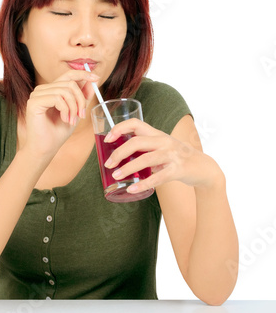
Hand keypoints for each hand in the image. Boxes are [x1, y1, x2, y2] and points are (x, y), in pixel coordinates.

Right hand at [21, 70, 98, 159]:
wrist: (45, 148)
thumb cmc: (57, 132)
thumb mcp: (76, 112)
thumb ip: (83, 96)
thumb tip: (93, 81)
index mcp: (51, 90)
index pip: (68, 74)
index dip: (83, 74)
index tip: (96, 78)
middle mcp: (42, 89)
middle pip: (70, 83)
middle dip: (80, 99)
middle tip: (82, 115)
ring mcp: (36, 94)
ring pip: (65, 91)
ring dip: (73, 107)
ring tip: (72, 120)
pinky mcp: (34, 102)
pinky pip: (57, 98)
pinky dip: (66, 110)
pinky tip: (64, 120)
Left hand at [103, 118, 221, 192]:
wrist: (204, 168)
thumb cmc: (177, 157)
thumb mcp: (162, 148)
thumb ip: (144, 149)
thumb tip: (120, 156)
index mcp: (157, 134)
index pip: (136, 123)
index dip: (119, 128)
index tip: (107, 139)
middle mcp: (164, 141)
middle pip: (137, 142)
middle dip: (119, 153)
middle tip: (108, 164)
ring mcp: (172, 155)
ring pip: (146, 159)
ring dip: (128, 168)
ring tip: (117, 176)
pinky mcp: (178, 169)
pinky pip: (158, 177)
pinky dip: (143, 184)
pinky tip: (132, 189)